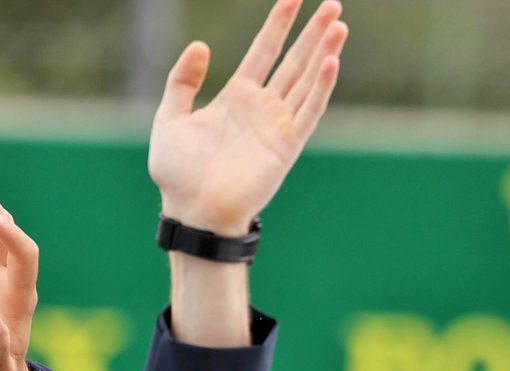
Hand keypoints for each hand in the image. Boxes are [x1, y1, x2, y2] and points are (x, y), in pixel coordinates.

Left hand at [149, 0, 346, 234]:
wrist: (192, 212)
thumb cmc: (177, 173)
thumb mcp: (169, 117)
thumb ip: (182, 81)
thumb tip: (201, 45)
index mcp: (236, 96)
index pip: (264, 50)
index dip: (278, 23)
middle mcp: (261, 107)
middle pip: (294, 61)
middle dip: (313, 32)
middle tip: (333, 4)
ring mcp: (276, 126)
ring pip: (307, 80)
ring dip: (324, 52)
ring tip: (339, 25)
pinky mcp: (285, 147)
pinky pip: (308, 112)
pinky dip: (322, 88)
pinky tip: (332, 62)